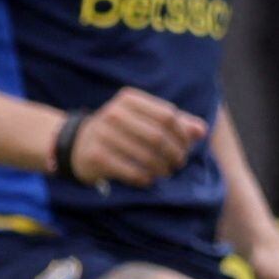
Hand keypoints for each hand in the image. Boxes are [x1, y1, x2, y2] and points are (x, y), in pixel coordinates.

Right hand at [65, 89, 203, 188]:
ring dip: (162, 168)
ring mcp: (103, 134)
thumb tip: (202, 130)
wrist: (77, 144)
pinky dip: (145, 178)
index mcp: (129, 99)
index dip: (182, 135)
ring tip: (165, 173)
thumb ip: (175, 123)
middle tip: (178, 164)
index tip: (186, 148)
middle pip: (158, 136)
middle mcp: (114, 113)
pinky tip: (148, 179)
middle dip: (174, 153)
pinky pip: (131, 171)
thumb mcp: (144, 120)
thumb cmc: (120, 131)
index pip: (168, 116)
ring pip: (146, 155)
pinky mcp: (96, 156)